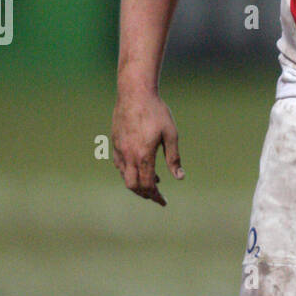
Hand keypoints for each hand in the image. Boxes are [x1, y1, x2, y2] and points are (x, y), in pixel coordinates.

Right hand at [112, 88, 183, 205]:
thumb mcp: (171, 134)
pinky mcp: (115, 142)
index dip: (156, 196)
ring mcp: (119, 149)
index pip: (148, 185)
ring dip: (136, 183)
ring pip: (124, 176)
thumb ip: (174, 158)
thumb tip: (180, 178)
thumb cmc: (156, 111)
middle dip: (144, 194)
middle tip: (156, 195)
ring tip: (152, 180)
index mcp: (144, 155)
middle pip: (133, 185)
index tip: (163, 202)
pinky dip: (128, 172)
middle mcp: (129, 155)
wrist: (134, 93)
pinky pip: (119, 164)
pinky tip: (138, 167)